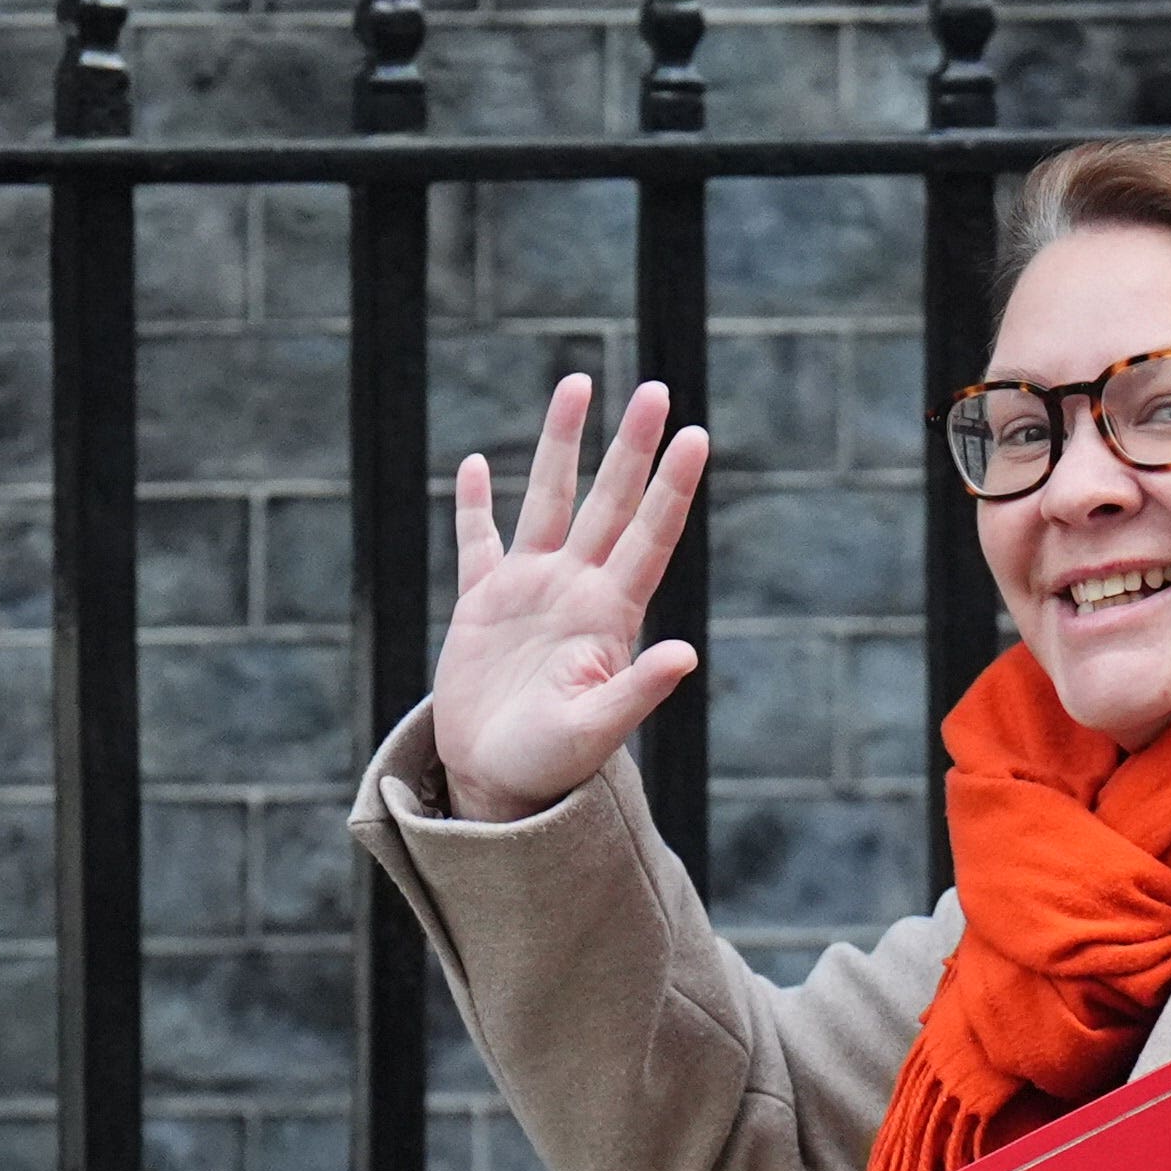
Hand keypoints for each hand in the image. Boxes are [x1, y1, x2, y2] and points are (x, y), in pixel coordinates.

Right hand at [433, 375, 709, 821]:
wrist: (496, 786)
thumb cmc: (551, 767)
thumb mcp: (596, 731)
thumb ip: (637, 691)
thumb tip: (686, 656)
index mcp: (610, 615)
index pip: (649, 535)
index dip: (671, 486)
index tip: (695, 435)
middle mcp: (577, 590)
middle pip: (609, 501)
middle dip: (629, 446)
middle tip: (653, 388)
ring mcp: (530, 591)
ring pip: (549, 500)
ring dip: (561, 445)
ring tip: (578, 384)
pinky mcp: (482, 604)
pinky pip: (478, 543)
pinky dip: (476, 505)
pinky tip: (479, 466)